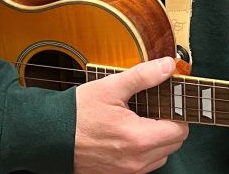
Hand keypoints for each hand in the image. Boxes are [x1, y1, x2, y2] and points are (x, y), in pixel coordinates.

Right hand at [74, 56, 188, 173]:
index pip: (180, 130)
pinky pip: (143, 166)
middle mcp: (135, 161)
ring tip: (140, 122)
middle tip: (154, 109)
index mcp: (138, 138)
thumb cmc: (77, 113)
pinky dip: (143, 152)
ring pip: (160, 157)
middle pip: (173, 145)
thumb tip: (167, 66)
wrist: (48, 136)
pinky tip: (129, 135)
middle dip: (169, 126)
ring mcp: (126, 171)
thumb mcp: (111, 87)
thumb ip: (143, 76)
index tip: (168, 103)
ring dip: (158, 141)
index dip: (177, 113)